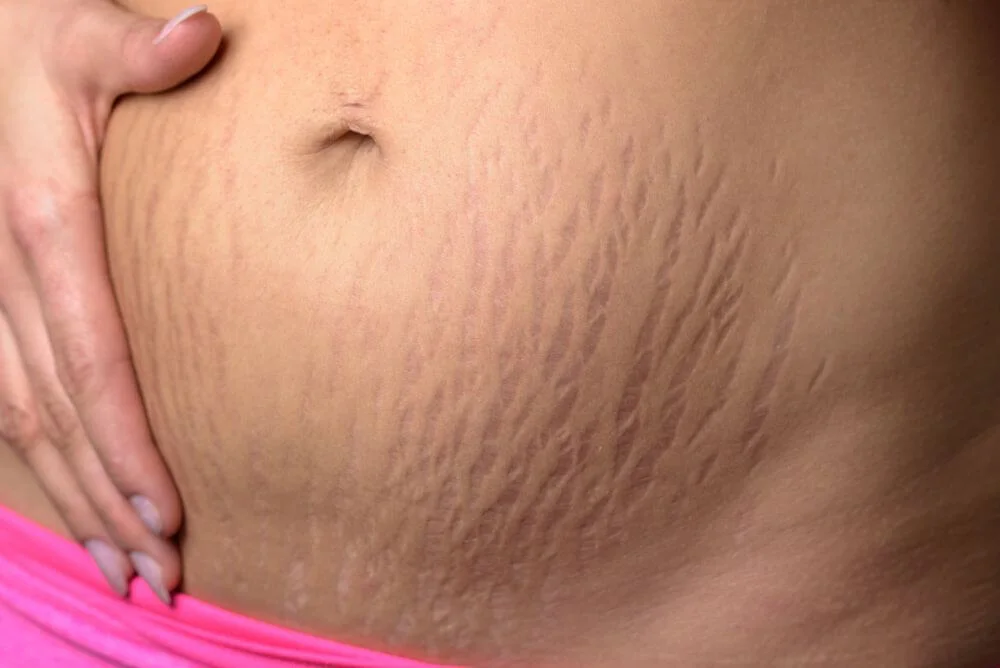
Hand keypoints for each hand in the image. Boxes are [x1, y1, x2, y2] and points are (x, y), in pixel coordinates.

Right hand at [0, 1, 220, 601]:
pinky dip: (41, 458)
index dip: (124, 441)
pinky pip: (3, 397)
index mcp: (43, 225)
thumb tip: (202, 31)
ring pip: (21, 422)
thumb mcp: (78, 31)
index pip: (91, 359)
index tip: (164, 511)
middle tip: (159, 578)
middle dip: (107, 500)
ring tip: (122, 569)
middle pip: (57, 416)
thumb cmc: (22, 33)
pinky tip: (71, 499)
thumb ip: (136, 49)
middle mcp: (5, 276)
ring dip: (71, 500)